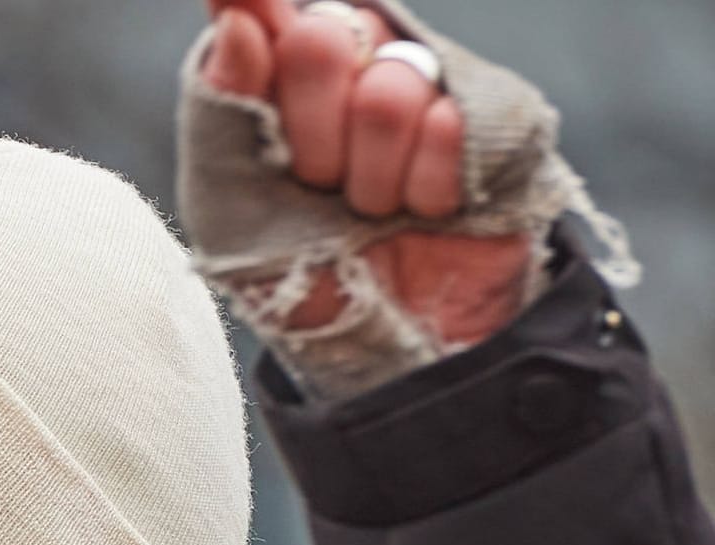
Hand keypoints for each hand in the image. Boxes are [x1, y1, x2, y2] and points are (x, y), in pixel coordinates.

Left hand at [197, 0, 533, 347]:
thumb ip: (220, 109)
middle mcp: (359, 61)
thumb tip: (234, 20)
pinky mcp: (495, 120)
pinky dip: (423, 189)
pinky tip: (423, 213)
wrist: (379, 341)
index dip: (254, 2)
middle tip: (316, 180)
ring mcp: (429, 85)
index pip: (266, 8)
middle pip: (321, 35)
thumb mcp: (227, 203)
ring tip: (369, 210)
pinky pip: (450, 126)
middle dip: (306, 129)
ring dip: (368, 175)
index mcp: (283, 72)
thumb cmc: (294, 269)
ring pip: (389, 88)